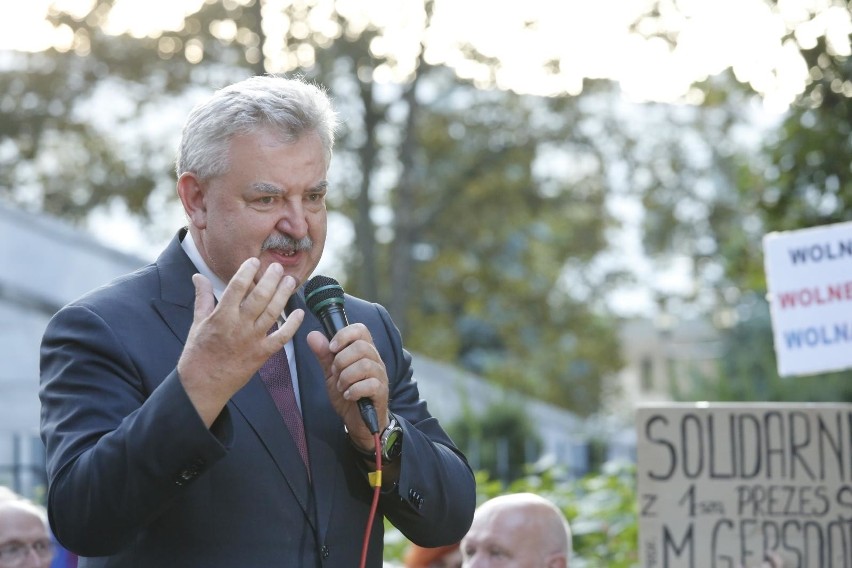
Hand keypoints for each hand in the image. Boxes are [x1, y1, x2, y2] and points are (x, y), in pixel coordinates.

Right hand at [178, 258, 303, 425]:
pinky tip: (299, 313)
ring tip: (290, 281)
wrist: (203, 385)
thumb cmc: (198, 354)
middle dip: (271, 279)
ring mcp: (252, 340)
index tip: (254, 261)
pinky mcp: (262, 354)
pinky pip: (281, 337)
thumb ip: (202, 298)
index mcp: (221, 316)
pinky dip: (292, 325)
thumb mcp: (197, 323)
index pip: (237, 287)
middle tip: (278, 267)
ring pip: (272, 313)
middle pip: (259, 297)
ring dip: (284, 295)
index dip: (247, 271)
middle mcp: (239, 326)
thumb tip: (198, 276)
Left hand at [307, 323, 388, 449]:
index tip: (332, 348)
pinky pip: (370, 384)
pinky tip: (348, 395)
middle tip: (335, 373)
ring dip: (346, 376)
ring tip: (341, 386)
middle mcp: (375, 360)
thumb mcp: (331, 373)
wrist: (358, 421)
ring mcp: (380, 376)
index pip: (360, 330)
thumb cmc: (348, 393)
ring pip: (365, 365)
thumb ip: (324, 354)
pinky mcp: (381, 392)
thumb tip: (312, 335)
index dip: (344, 335)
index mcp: (364, 351)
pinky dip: (354, 390)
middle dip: (341, 360)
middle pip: (361, 347)